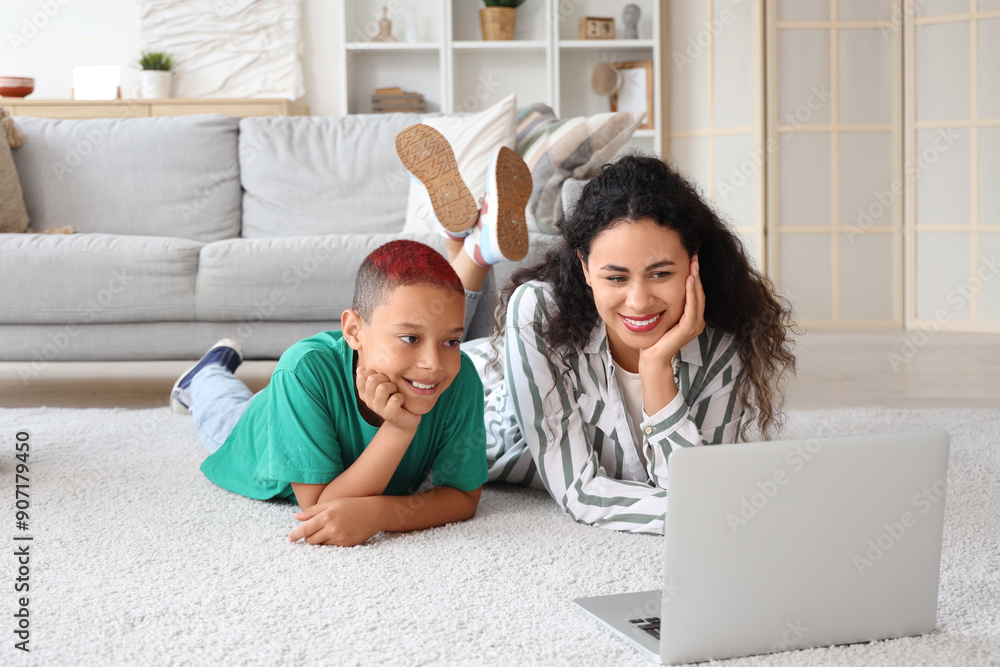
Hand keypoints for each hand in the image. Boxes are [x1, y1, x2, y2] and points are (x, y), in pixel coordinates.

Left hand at [288, 497, 380, 546]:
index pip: (306, 529)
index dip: (296, 535)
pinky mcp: (347, 545)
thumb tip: (295, 516)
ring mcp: (340, 538)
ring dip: (320, 539)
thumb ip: (313, 510)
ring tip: (328, 530)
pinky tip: (338, 533)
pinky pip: (332, 547)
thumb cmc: (351, 504)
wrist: (374, 512)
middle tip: (313, 531)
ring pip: (321, 544)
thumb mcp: (332, 503)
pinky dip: (331, 541)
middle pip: (311, 540)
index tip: (289, 539)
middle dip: (309, 538)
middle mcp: (332, 528)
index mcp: (327, 516)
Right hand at [356, 366, 420, 431]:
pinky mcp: (390, 414)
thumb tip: (360, 368)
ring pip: (382, 388)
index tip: (382, 378)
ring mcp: (378, 409)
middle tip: (391, 384)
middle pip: (372, 380)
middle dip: (385, 378)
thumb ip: (371, 377)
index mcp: (365, 394)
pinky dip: (401, 398)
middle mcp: (368, 402)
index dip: (374, 372)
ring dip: (392, 387)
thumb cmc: (393, 399)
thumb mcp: (381, 386)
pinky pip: (395, 399)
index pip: (362, 377)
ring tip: (395, 392)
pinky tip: (401, 401)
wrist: (403, 421)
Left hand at [639, 254, 704, 372]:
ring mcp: (694, 325)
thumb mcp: (662, 314)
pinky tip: (689, 280)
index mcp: (692, 316)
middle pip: (699, 291)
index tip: (691, 257)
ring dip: (696, 279)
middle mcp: (697, 320)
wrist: (652, 357)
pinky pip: (692, 308)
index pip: (695, 291)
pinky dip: (691, 293)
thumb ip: (665, 302)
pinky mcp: (688, 329)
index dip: (694, 274)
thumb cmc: (654, 336)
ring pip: (698, 297)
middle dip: (697, 272)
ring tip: (694, 263)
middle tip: (695, 254)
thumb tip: (657, 280)